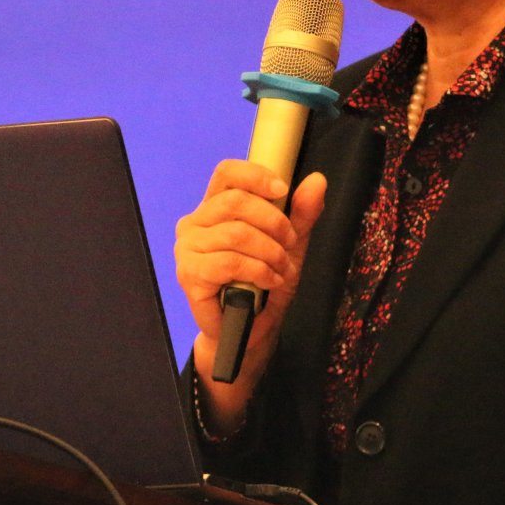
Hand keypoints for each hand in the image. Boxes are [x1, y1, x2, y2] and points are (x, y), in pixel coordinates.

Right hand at [174, 161, 325, 400]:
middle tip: (290, 244)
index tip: (283, 191)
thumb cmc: (264, 282)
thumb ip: (301, 213)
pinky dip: (259, 271)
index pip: (226, 173)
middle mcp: (194, 223)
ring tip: (282, 270)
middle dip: (273, 222)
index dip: (255, 176)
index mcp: (214, 207)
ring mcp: (187, 249)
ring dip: (270, 252)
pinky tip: (268, 282)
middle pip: (235, 201)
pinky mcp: (189, 274)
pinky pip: (230, 262)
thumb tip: (318, 180)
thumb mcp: (290, 244)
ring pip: (236, 234)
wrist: (250, 331)